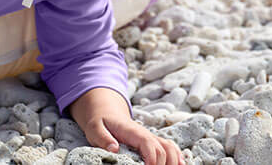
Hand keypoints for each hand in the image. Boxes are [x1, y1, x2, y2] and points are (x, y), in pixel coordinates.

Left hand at [69, 88, 184, 164]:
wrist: (106, 112)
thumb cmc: (100, 122)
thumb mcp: (94, 128)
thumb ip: (103, 138)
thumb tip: (114, 148)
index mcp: (132, 131)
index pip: (148, 143)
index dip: (152, 158)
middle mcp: (145, 134)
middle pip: (163, 149)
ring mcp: (150, 137)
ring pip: (170, 148)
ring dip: (175, 161)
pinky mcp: (152, 142)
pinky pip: (169, 147)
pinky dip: (177, 156)